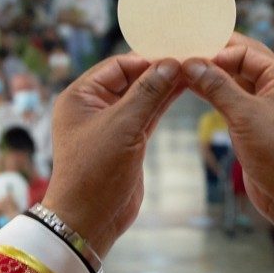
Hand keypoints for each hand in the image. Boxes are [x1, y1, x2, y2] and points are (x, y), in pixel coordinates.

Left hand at [42, 55, 182, 257]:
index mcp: (80, 96)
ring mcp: (111, 124)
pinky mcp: (127, 141)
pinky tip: (182, 90)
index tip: (176, 53)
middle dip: (158, 71)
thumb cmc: (95, 171)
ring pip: (142, 97)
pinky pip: (147, 114)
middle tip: (189, 59)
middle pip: (131, 78)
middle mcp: (93, 106)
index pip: (118, 65)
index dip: (147, 59)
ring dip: (164, 86)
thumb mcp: (123, 125)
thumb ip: (148, 92)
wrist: (90, 219)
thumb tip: (170, 64)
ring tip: (193, 70)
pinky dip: (163, 103)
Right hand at [182, 33, 273, 243]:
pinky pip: (235, 102)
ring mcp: (269, 106)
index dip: (216, 50)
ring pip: (236, 82)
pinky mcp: (259, 125)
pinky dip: (216, 95)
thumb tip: (191, 63)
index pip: (246, 50)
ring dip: (211, 78)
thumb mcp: (245, 115)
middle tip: (180, 55)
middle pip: (241, 62)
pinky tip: (194, 90)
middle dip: (212, 59)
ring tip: (181, 71)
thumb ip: (217, 86)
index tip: (187, 53)